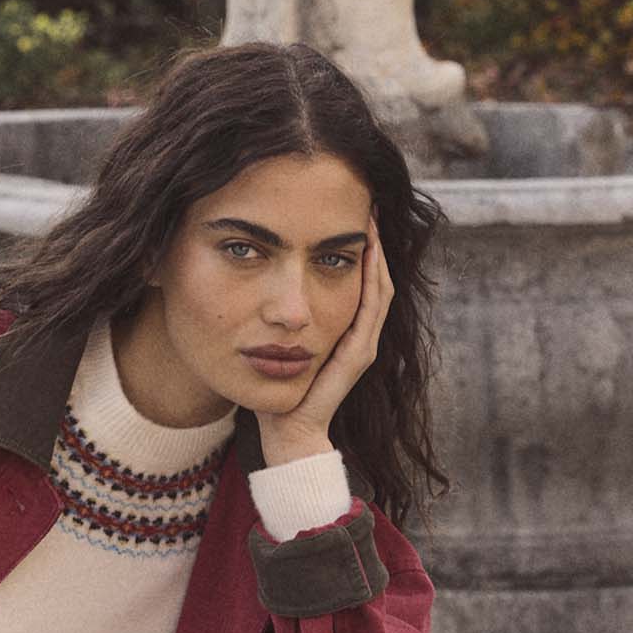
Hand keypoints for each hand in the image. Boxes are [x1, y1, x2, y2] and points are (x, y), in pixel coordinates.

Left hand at [255, 211, 393, 461]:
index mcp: (341, 331)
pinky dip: (372, 275)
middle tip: (366, 200)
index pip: (358, 279)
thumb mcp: (271, 345)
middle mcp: (358, 335)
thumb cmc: (273, 394)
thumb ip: (271, 319)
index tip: (345, 211)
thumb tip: (252, 284)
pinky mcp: (359, 353)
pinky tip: (368, 248)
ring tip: (370, 215)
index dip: (357, 246)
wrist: (286, 433)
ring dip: (377, 250)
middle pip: (375, 276)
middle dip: (372, 239)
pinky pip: (372, 305)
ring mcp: (362, 344)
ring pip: (379, 286)